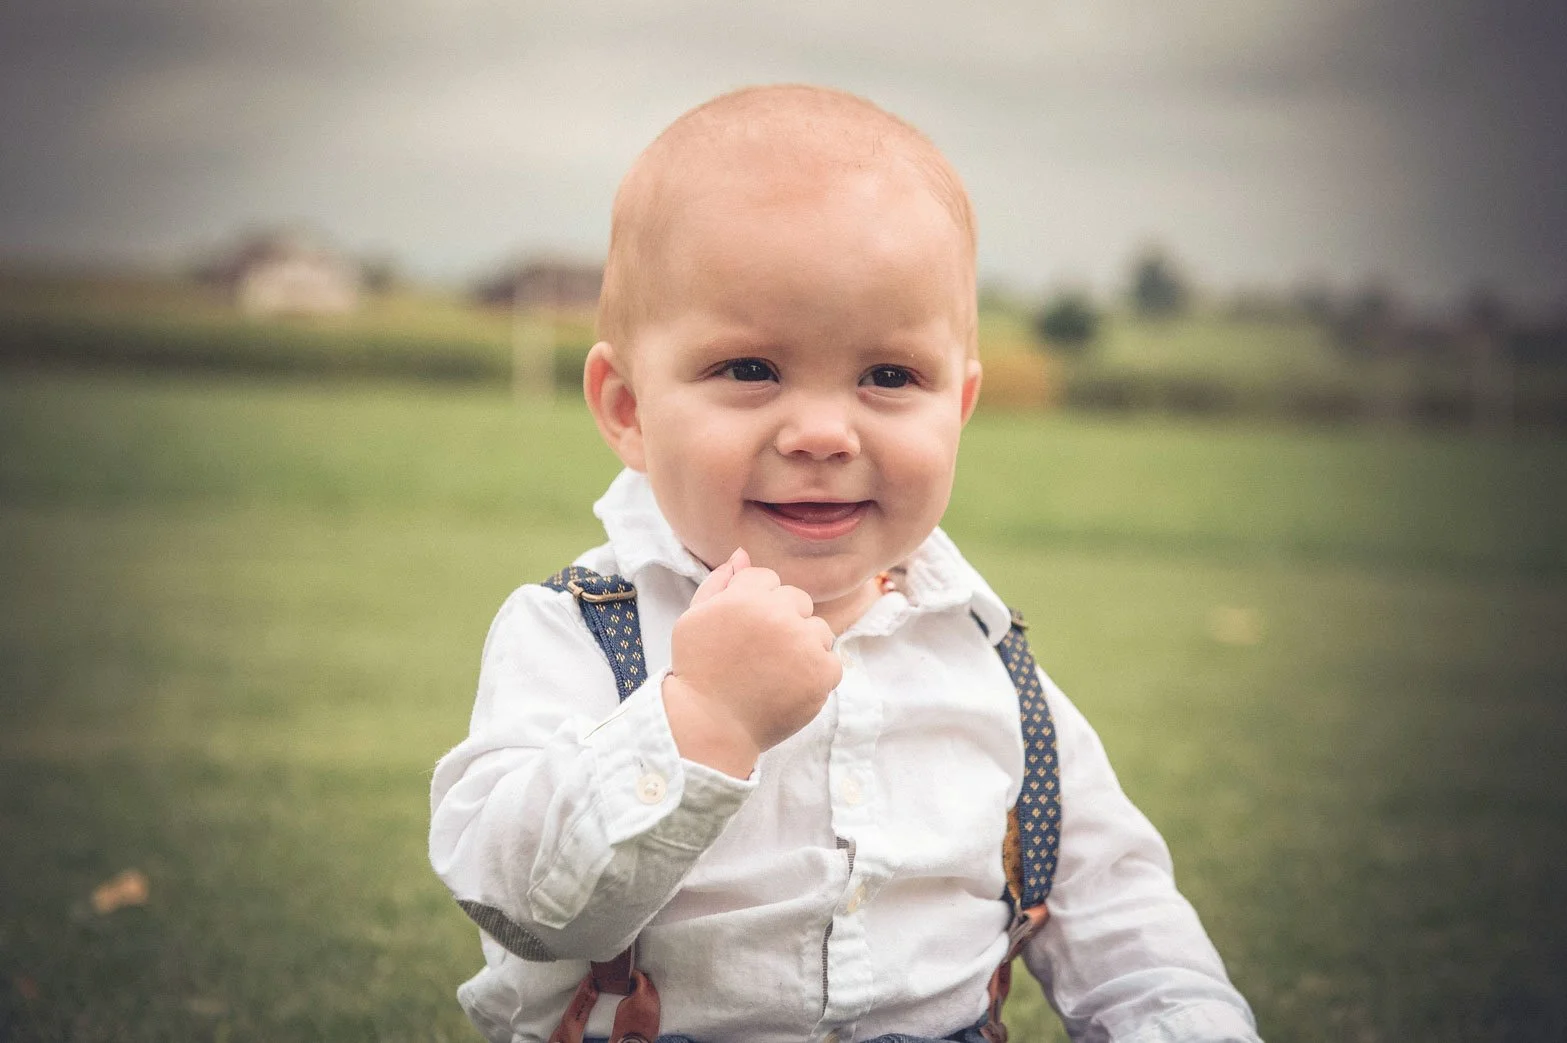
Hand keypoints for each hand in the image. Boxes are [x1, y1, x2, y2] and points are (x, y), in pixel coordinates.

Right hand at [663, 547, 840, 776]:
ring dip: (804, 645)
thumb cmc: (698, 671)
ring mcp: (804, 644)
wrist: (711, 725)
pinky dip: (816, 674)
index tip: (743, 631)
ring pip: (820, 629)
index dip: (754, 604)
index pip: (768, 578)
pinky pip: (831, 661)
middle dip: (783, 620)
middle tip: (760, 653)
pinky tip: (789, 686)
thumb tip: (742, 553)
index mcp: (746, 596)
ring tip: (775, 671)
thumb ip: (719, 582)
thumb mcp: (694, 618)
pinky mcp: (823, 673)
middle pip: (798, 600)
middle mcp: (778, 615)